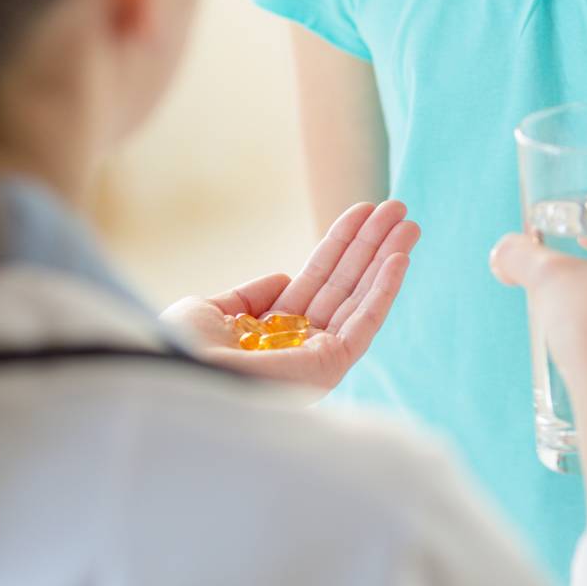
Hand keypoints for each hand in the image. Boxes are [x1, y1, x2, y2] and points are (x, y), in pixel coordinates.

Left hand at [160, 199, 419, 397]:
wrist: (177, 378)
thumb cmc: (179, 351)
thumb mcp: (209, 311)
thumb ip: (247, 296)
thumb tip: (284, 278)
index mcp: (270, 335)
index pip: (316, 282)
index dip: (339, 245)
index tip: (362, 212)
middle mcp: (297, 346)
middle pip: (344, 285)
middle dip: (372, 245)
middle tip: (398, 207)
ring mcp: (316, 359)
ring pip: (360, 299)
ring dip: (387, 258)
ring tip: (409, 220)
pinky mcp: (330, 368)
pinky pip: (365, 323)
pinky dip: (385, 289)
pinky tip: (399, 256)